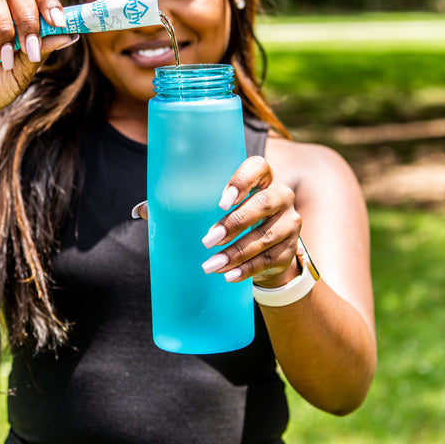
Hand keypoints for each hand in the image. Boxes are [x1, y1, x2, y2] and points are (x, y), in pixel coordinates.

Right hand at [0, 0, 79, 116]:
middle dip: (29, 20)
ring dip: (5, 30)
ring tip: (3, 58)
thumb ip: (42, 52)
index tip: (59, 23)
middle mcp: (4, 15)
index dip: (52, 5)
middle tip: (29, 48)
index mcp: (24, 24)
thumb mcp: (23, 73)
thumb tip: (70, 34)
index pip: (41, 0)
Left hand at [198, 156, 302, 286]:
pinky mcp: (291, 247)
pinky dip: (247, 268)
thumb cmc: (239, 216)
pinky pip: (268, 259)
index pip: (258, 168)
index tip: (221, 203)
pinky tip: (229, 275)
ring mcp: (289, 222)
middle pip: (263, 204)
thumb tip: (153, 212)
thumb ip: (201, 204)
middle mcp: (282, 196)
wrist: (270, 245)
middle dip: (234, 224)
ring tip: (212, 264)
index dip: (241, 182)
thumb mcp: (227, 205)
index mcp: (264, 177)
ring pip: (265, 237)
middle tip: (208, 240)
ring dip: (236, 252)